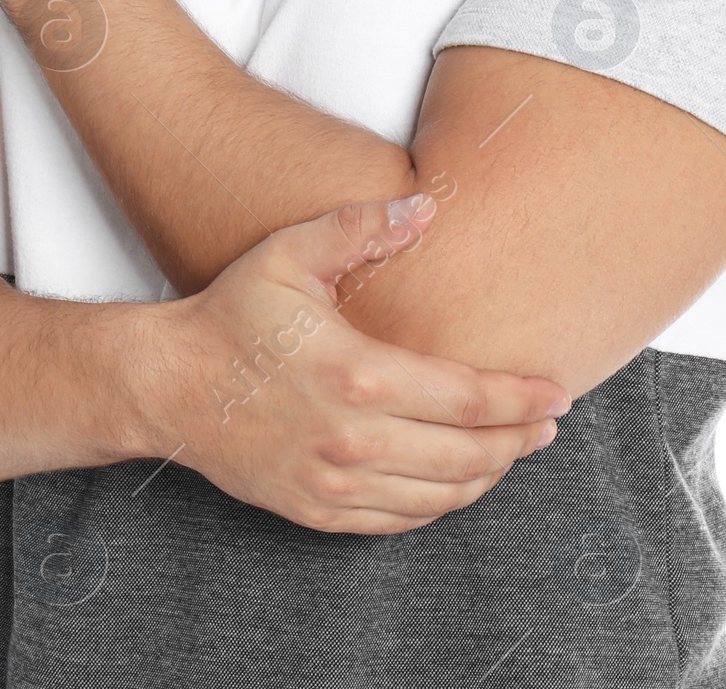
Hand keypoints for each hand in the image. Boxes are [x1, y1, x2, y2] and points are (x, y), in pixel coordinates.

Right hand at [135, 195, 570, 534]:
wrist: (169, 385)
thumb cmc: (231, 316)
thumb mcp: (291, 253)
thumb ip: (362, 227)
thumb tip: (426, 205)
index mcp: (358, 374)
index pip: (467, 398)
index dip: (521, 399)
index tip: (556, 394)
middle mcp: (353, 439)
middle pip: (467, 455)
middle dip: (519, 441)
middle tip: (547, 424)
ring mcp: (335, 483)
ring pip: (440, 496)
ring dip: (486, 475)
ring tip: (511, 450)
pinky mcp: (317, 511)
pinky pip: (400, 521)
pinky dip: (440, 504)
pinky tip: (456, 479)